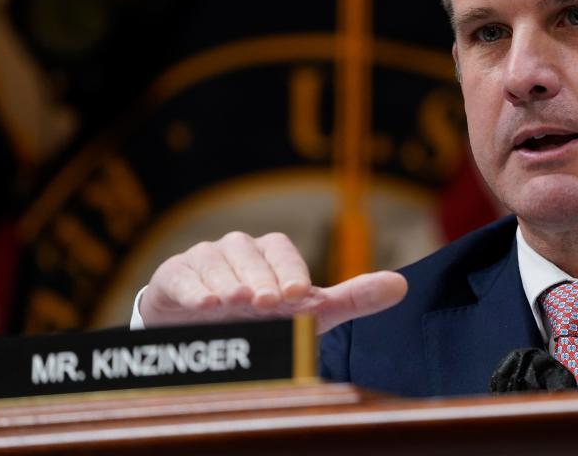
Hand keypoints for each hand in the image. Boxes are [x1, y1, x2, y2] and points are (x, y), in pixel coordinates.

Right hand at [138, 231, 407, 333]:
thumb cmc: (265, 316)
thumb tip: (402, 285)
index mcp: (272, 253)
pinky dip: (194, 289)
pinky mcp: (175, 275)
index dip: (291, 271)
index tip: (300, 296)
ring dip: (227, 281)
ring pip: (216, 261)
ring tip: (233, 303)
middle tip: (267, 303)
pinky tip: (205, 305)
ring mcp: (205, 259)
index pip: (282, 251)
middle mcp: (239, 249)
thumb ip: (352, 298)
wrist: (205, 327)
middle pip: (250, 255)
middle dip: (260, 279)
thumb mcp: (308, 311)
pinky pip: (182, 275)